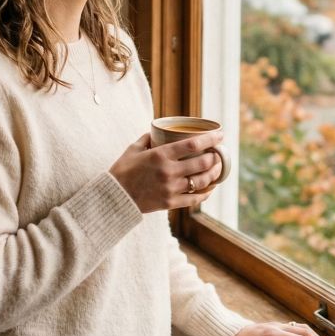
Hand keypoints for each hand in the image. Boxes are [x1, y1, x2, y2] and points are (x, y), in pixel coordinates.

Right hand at [108, 131, 224, 212]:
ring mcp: (171, 188)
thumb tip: (158, 132)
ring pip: (201, 181)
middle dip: (215, 157)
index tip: (220, 135)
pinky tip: (209, 189)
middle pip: (202, 163)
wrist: (114, 197)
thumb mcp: (133, 149)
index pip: (192, 145)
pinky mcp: (170, 203)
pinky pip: (194, 198)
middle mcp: (168, 171)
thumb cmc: (122, 170)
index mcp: (160, 155)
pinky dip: (205, 193)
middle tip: (219, 154)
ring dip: (213, 174)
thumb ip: (147, 138)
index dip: (210, 139)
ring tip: (217, 169)